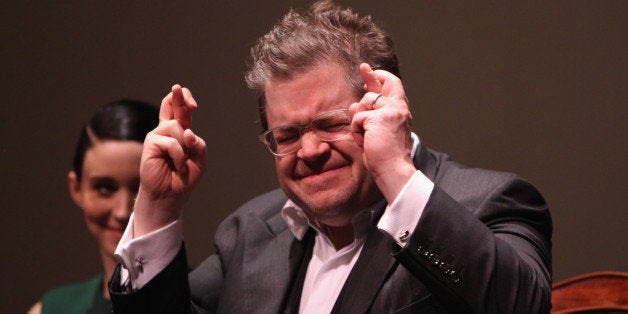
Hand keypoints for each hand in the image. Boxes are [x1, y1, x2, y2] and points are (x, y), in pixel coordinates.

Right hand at [134, 84, 206, 235]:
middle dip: (177, 96)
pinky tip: (177, 166)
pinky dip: (179, 155)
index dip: (185, 101)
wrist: (170, 196)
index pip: (180, 111)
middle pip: (170, 105)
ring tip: (182, 163)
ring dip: (185, 146)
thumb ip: (198, 145)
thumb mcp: (200, 161)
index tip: (193, 104)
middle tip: (177, 87)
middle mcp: (167, 131)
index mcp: (180, 132)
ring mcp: (157, 136)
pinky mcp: (151, 144)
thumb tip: (188, 131)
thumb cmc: (184, 179)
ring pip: (177, 127)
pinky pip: (171, 142)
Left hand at [349, 63, 415, 201]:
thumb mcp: (380, 131)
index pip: (394, 87)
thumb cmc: (387, 156)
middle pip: (380, 87)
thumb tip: (355, 103)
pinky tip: (365, 141)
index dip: (382, 78)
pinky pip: (357, 118)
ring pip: (363, 104)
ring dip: (359, 122)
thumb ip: (370, 115)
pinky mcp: (377, 118)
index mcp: (402, 112)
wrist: (393, 169)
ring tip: (368, 138)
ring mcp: (389, 111)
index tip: (373, 72)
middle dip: (370, 76)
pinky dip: (356, 132)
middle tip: (363, 66)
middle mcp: (398, 108)